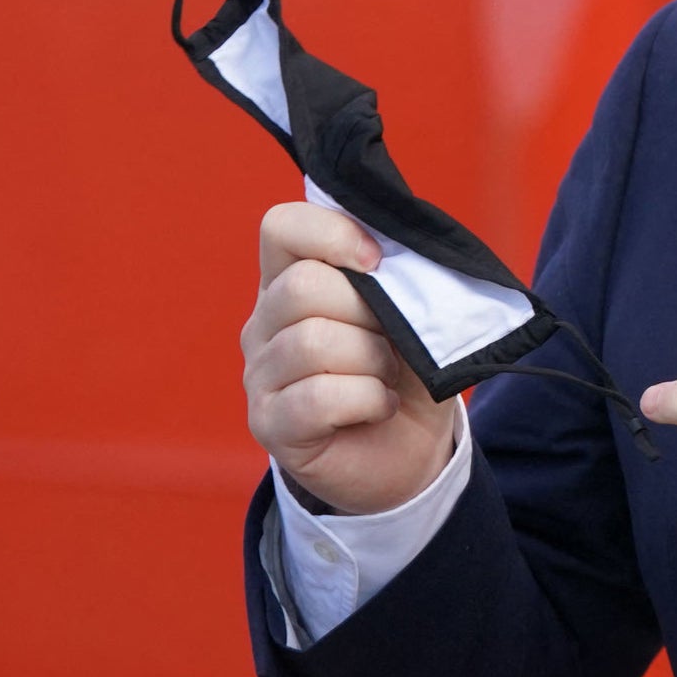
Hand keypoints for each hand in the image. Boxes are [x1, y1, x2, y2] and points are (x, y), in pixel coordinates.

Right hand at [241, 201, 454, 514]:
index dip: (332, 233)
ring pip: (313, 341)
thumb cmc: (408, 369)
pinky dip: (367, 398)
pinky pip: (317, 397)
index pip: (282, 227)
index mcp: (294, 278)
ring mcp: (260, 375)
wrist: (408, 449)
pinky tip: (379, 405)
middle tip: (393, 339)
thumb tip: (404, 254)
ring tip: (387, 375)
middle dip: (368, 310)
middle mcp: (265, 322)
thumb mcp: (415, 314)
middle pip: (302, 287)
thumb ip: (405, 275)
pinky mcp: (270, 424)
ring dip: (372, 358)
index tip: (378, 260)